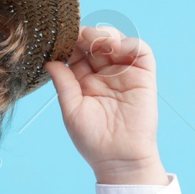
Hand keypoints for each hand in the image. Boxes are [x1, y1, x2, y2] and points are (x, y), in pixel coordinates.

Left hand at [44, 25, 167, 184]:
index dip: (71, 42)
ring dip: (106, 34)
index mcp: (85, 81)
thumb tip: (49, 61)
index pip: (77, 52)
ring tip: (98, 42)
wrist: (119, 159)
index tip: (62, 38)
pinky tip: (116, 48)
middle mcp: (105, 74)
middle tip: (81, 37)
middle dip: (87, 34)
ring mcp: (125, 73)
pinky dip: (129, 42)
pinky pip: (141, 50)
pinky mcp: (144, 75)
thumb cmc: (93, 140)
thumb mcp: (71, 110)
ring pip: (117, 40)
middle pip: (96, 41)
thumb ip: (63, 83)